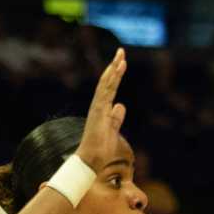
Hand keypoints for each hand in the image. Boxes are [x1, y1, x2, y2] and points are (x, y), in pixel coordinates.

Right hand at [74, 49, 128, 172]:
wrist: (92, 160)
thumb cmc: (101, 150)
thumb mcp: (113, 129)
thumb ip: (116, 118)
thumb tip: (121, 106)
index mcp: (102, 110)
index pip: (110, 88)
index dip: (116, 76)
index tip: (121, 64)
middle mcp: (99, 106)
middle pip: (108, 82)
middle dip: (115, 67)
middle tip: (121, 53)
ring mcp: (97, 107)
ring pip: (106, 84)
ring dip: (114, 69)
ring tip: (121, 56)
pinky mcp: (97, 110)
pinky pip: (104, 90)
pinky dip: (110, 79)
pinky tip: (115, 69)